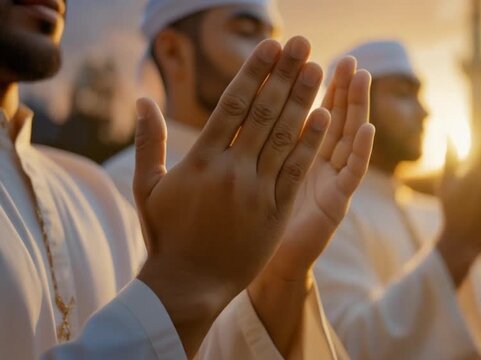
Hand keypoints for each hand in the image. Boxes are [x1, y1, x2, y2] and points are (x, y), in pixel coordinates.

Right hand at [133, 37, 328, 357]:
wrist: (189, 284)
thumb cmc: (165, 234)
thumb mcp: (147, 186)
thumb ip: (149, 140)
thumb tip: (142, 98)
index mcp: (200, 160)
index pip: (231, 105)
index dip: (253, 73)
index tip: (269, 47)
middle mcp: (231, 171)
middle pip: (263, 113)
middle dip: (284, 75)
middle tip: (301, 44)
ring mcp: (256, 191)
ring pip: (283, 137)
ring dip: (303, 100)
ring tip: (317, 69)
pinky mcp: (275, 212)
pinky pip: (295, 171)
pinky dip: (309, 143)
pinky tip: (323, 117)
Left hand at [248, 57, 374, 355]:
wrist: (257, 263)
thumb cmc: (245, 219)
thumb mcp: (248, 171)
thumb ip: (250, 140)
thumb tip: (240, 103)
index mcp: (295, 154)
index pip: (309, 111)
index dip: (313, 85)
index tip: (316, 57)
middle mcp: (316, 164)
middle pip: (332, 118)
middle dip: (340, 88)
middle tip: (347, 58)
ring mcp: (329, 183)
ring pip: (346, 139)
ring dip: (355, 108)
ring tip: (362, 77)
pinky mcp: (336, 205)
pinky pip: (351, 175)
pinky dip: (360, 152)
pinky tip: (367, 128)